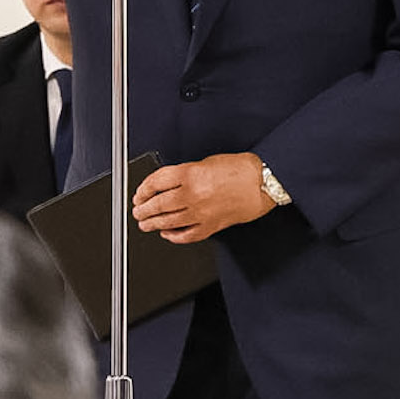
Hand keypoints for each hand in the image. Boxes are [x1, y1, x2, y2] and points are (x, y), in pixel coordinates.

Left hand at [132, 153, 275, 244]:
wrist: (262, 182)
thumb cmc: (239, 169)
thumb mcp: (206, 162)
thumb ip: (184, 173)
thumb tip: (165, 185)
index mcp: (190, 174)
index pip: (156, 182)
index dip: (143, 189)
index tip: (139, 193)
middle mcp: (193, 194)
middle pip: (158, 204)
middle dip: (143, 209)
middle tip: (137, 211)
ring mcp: (201, 213)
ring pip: (169, 222)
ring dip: (153, 224)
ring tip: (145, 224)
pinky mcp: (212, 226)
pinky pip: (187, 235)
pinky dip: (174, 236)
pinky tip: (167, 234)